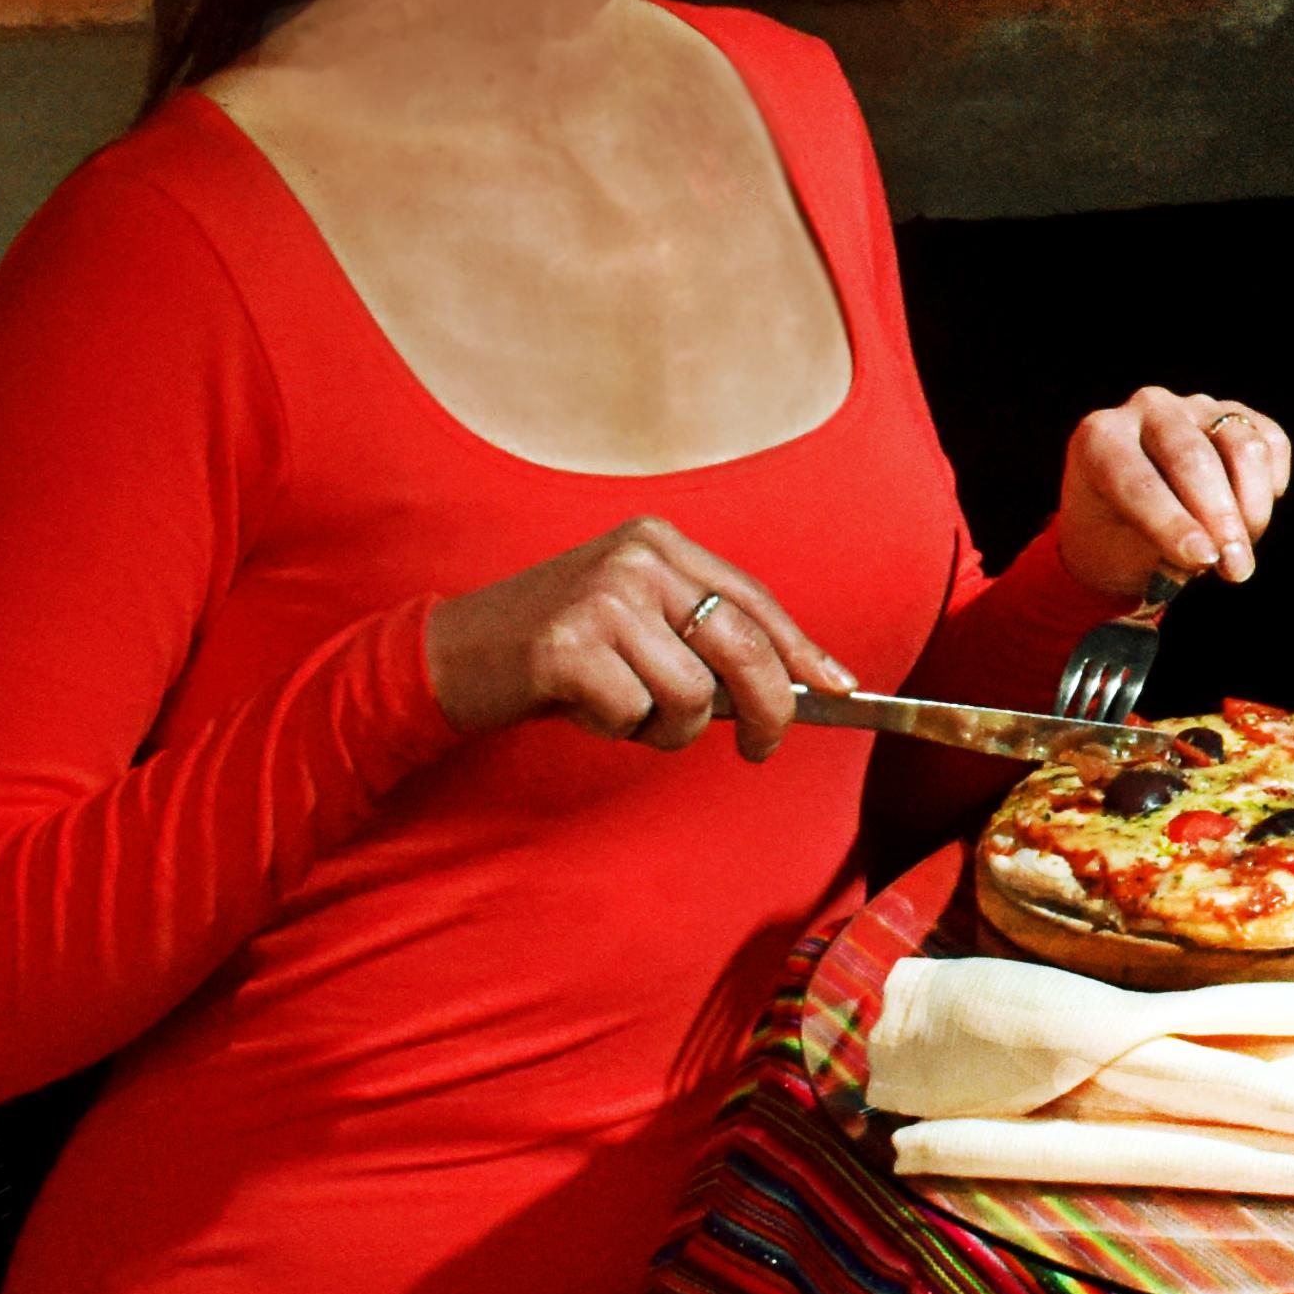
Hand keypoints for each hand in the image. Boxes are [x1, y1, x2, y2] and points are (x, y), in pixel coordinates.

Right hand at [422, 517, 855, 755]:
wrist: (451, 655)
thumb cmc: (555, 651)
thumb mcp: (634, 623)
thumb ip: (701, 638)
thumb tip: (791, 686)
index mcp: (660, 543)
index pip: (754, 600)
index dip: (802, 652)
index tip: (842, 690)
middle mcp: (637, 559)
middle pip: (740, 647)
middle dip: (766, 710)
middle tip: (759, 749)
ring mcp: (602, 598)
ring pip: (691, 695)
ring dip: (664, 727)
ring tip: (620, 708)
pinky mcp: (567, 644)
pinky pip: (634, 715)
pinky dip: (615, 728)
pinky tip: (581, 707)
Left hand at [1053, 389, 1292, 597]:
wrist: (1131, 516)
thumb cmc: (1117, 541)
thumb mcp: (1120, 554)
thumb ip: (1161, 551)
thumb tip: (1212, 554)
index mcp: (1099, 438)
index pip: (1136, 479)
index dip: (1171, 522)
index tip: (1202, 559)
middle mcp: (1147, 409)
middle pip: (1193, 457)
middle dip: (1220, 519)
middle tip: (1236, 570)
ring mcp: (1195, 406)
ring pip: (1242, 446)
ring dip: (1252, 508)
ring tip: (1240, 554)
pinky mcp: (1236, 414)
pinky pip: (1272, 443)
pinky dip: (1270, 485)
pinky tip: (1249, 515)